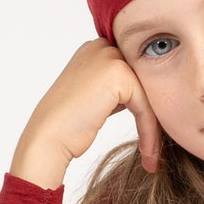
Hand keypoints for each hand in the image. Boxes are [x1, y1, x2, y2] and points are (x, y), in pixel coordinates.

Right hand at [22, 37, 166, 174]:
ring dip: (154, 128)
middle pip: (146, 81)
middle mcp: (102, 46)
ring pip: (149, 95)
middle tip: (155, 148)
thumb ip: (116, 88)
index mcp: (95, 49)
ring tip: (152, 157)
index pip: (136, 73)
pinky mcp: (119, 75)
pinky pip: (146, 106)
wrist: (48, 137)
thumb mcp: (95, 97)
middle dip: (153, 115)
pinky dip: (149, 132)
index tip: (151, 135)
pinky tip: (148, 154)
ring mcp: (110, 57)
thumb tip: (146, 94)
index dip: (147, 103)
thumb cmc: (68, 125)